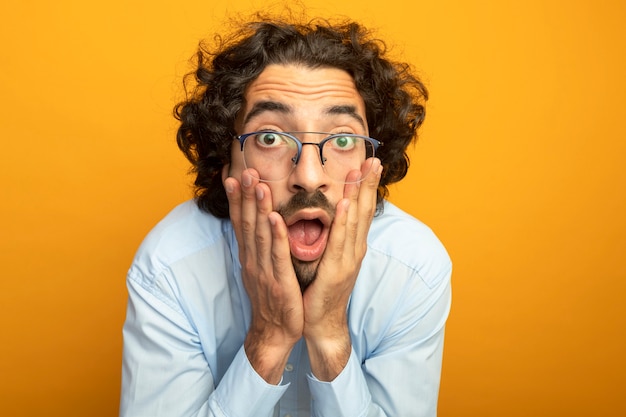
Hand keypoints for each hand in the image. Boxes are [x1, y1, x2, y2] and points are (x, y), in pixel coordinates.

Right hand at [224, 170, 303, 383]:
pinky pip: (277, 255)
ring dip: (259, 208)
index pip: (239, 221)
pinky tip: (276, 218)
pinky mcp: (279, 281)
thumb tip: (259, 223)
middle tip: (245, 170)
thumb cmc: (272, 298)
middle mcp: (252, 259)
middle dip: (246, 195)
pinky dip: (276, 236)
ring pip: (260, 234)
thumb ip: (259, 246)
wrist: (275, 332)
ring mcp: (264, 270)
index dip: (236, 198)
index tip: (232, 174)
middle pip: (247, 222)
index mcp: (249, 255)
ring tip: (259, 185)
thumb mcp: (260, 268)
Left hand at [302, 158, 382, 379]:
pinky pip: (339, 241)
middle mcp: (355, 249)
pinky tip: (345, 204)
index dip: (367, 187)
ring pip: (355, 221)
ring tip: (361, 172)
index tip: (370, 164)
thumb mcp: (331, 259)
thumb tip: (335, 216)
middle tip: (373, 160)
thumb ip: (335, 239)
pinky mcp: (335, 270)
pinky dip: (343, 221)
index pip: (363, 210)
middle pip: (364, 211)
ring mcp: (348, 260)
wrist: (322, 323)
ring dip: (358, 195)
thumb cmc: (323, 290)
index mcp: (353, 246)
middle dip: (368, 185)